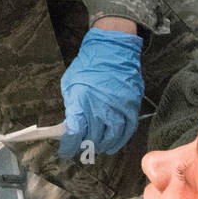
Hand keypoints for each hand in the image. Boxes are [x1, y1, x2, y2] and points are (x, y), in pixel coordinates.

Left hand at [58, 26, 143, 158]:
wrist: (112, 49)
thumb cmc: (88, 64)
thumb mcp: (71, 83)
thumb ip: (72, 106)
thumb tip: (72, 125)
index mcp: (82, 100)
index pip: (75, 132)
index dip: (69, 145)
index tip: (66, 150)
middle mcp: (101, 106)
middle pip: (94, 137)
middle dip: (86, 146)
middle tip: (82, 148)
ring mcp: (118, 106)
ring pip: (112, 136)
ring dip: (104, 145)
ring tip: (97, 148)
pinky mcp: (132, 105)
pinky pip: (128, 129)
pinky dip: (121, 140)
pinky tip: (114, 144)